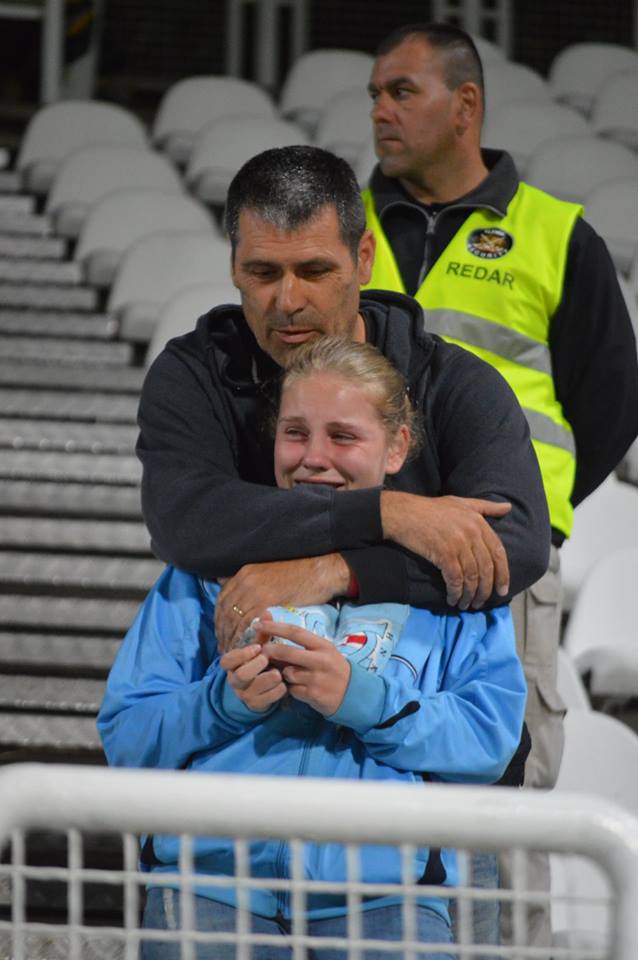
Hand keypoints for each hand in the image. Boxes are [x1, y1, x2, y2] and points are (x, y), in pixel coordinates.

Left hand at [215, 554, 350, 651]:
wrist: (319, 571)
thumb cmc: (298, 575)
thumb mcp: (268, 573)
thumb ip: (249, 582)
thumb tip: (225, 581)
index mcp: (245, 573)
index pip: (223, 599)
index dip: (219, 619)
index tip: (221, 634)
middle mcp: (245, 580)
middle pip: (225, 610)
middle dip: (222, 631)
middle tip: (223, 647)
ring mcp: (254, 589)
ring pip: (234, 618)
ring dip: (230, 637)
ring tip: (232, 652)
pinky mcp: (265, 600)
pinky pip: (246, 623)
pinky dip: (242, 637)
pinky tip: (245, 648)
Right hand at [220, 637, 286, 712]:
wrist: (261, 690)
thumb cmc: (259, 664)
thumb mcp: (259, 649)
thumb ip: (262, 633)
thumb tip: (267, 612)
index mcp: (231, 666)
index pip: (227, 661)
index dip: (242, 654)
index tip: (257, 648)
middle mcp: (235, 681)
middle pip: (242, 675)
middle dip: (259, 664)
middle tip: (268, 659)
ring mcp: (245, 695)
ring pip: (258, 686)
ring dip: (273, 675)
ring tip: (278, 671)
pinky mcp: (256, 705)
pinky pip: (271, 696)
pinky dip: (280, 688)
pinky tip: (283, 683)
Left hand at [255, 619, 350, 716]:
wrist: (353, 693)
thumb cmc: (333, 667)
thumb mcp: (324, 651)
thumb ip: (302, 644)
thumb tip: (275, 633)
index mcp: (322, 645)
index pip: (295, 632)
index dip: (275, 627)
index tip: (260, 624)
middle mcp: (320, 660)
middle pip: (287, 652)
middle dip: (270, 651)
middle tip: (261, 651)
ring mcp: (317, 678)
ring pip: (287, 673)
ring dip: (282, 674)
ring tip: (289, 675)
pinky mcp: (314, 695)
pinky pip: (292, 690)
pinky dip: (291, 688)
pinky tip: (298, 687)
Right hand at [381, 492, 510, 608]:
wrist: (403, 513)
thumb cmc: (430, 509)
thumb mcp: (461, 503)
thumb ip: (486, 507)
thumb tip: (508, 508)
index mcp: (478, 522)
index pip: (498, 552)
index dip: (503, 574)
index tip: (502, 589)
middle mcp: (472, 533)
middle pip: (487, 568)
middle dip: (486, 589)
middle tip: (482, 602)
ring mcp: (458, 544)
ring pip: (472, 577)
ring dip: (470, 595)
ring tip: (467, 604)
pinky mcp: (444, 554)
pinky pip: (456, 579)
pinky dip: (456, 592)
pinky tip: (453, 599)